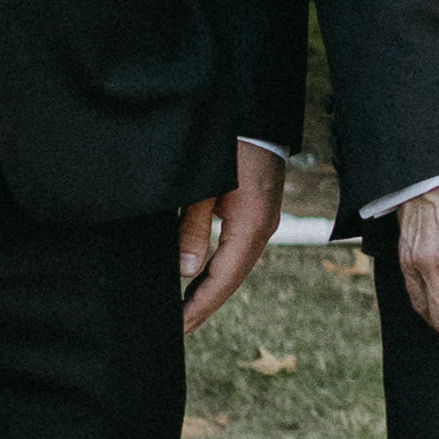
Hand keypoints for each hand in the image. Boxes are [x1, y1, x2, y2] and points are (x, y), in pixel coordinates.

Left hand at [175, 139, 287, 334]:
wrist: (254, 108)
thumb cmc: (226, 144)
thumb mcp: (201, 187)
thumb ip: (193, 229)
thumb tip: (186, 271)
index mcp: (251, 225)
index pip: (223, 279)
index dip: (199, 306)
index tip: (177, 328)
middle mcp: (262, 227)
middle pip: (232, 278)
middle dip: (204, 305)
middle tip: (176, 330)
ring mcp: (262, 219)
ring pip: (235, 265)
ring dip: (210, 289)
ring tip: (184, 311)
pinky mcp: (255, 209)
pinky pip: (237, 249)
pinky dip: (217, 268)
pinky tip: (199, 277)